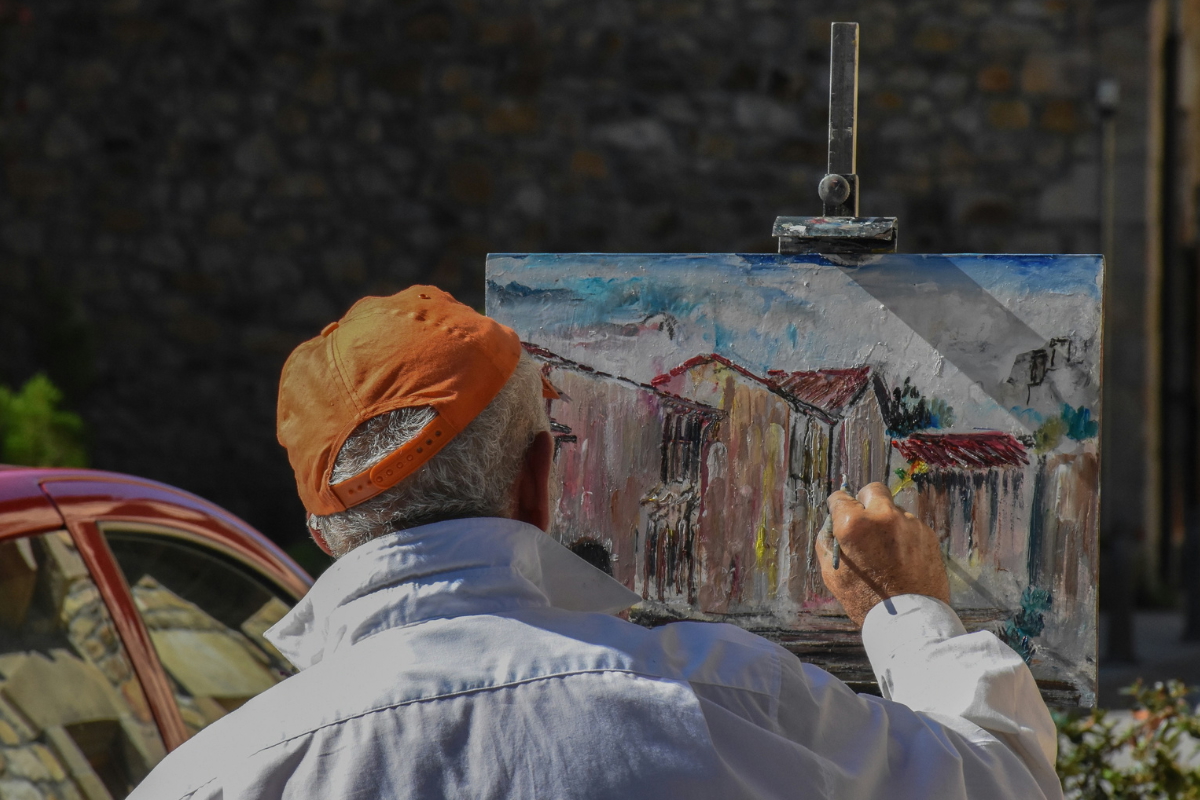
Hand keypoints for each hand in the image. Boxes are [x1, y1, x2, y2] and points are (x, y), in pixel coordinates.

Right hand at [817, 482, 949, 627]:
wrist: (908, 621)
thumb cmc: (865, 600)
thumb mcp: (832, 574)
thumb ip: (828, 542)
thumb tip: (831, 525)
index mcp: (854, 524)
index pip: (840, 498)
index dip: (837, 507)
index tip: (839, 514)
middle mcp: (883, 516)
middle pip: (872, 490)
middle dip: (865, 501)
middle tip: (864, 522)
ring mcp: (909, 523)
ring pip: (893, 510)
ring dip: (887, 522)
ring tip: (886, 550)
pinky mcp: (928, 534)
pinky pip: (910, 526)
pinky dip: (904, 536)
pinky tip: (901, 558)